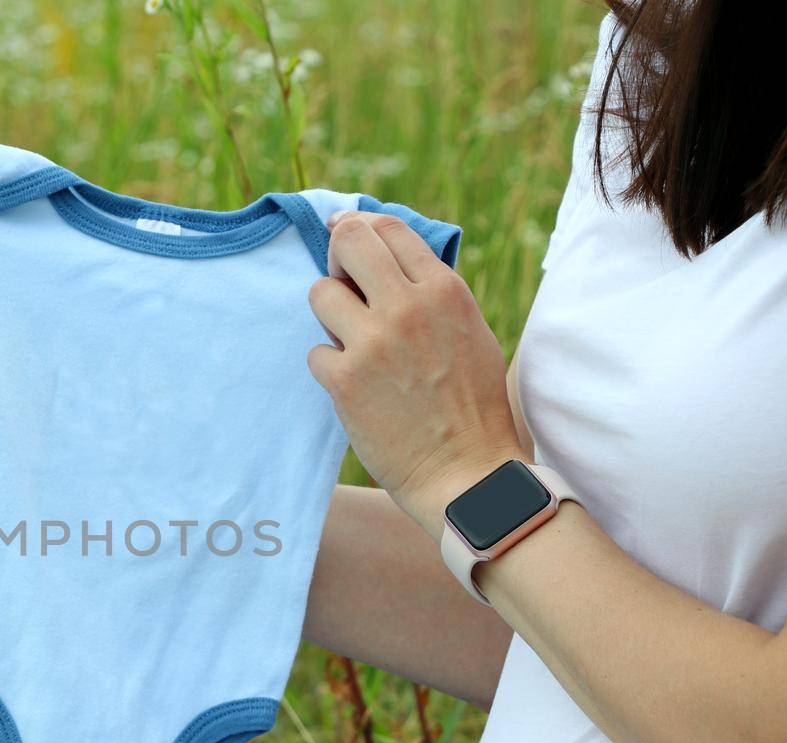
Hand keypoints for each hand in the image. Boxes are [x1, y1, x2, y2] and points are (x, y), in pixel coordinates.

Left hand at [306, 210, 527, 537]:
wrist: (467, 472)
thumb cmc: (471, 404)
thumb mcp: (468, 330)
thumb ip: (429, 292)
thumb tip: (383, 258)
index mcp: (444, 291)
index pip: (388, 228)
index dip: (358, 227)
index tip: (344, 234)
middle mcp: (408, 307)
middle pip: (347, 242)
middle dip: (336, 256)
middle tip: (340, 281)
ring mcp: (373, 343)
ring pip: (319, 293)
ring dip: (329, 317)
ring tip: (352, 344)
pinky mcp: (345, 380)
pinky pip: (315, 351)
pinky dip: (329, 367)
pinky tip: (355, 386)